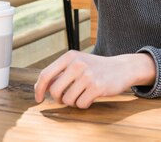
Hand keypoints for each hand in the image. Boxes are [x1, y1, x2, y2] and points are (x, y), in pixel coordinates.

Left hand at [34, 51, 155, 108]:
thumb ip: (59, 72)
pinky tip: (91, 96)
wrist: (122, 68)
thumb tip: (39, 87)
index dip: (39, 89)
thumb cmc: (95, 68)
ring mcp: (88, 75)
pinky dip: (84, 104)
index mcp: (69, 56)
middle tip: (67, 97)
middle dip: (59, 98)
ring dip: (73, 102)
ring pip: (68, 100)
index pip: (46, 75)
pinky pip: (81, 104)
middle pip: (55, 91)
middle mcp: (77, 64)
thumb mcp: (77, 63)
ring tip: (82, 94)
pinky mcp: (97, 87)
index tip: (38, 99)